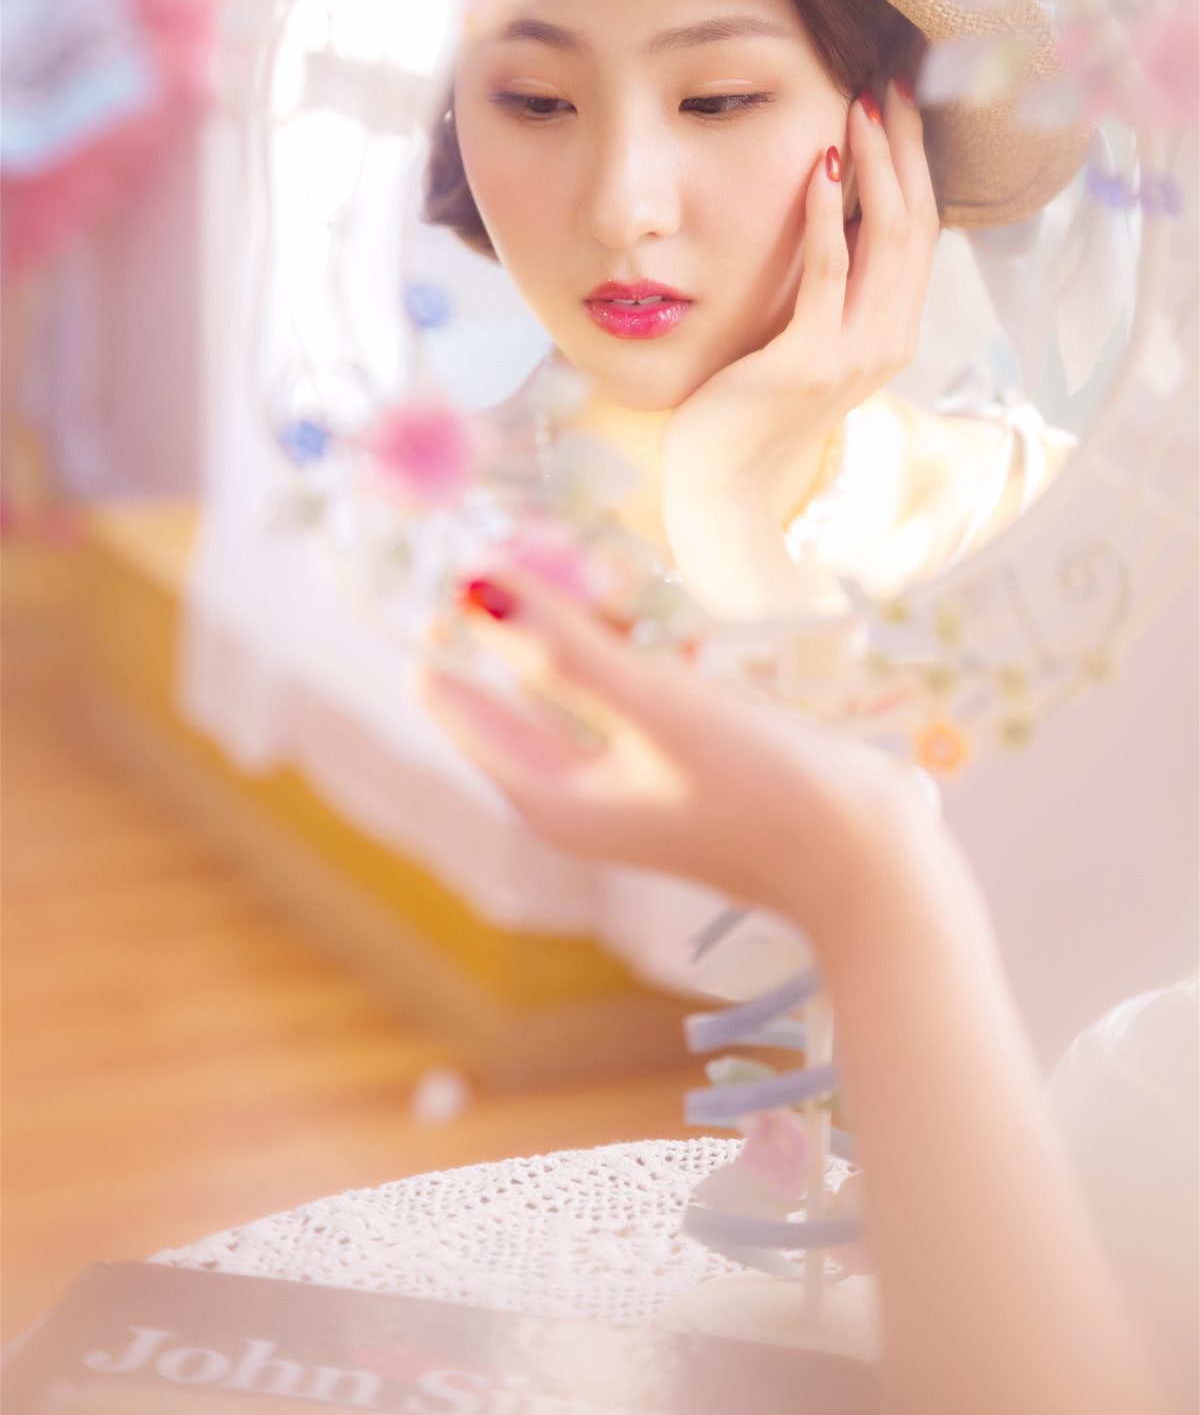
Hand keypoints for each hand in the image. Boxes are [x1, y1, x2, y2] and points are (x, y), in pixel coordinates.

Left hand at [417, 564, 947, 954]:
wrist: (866, 865)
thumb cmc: (762, 791)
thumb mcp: (658, 709)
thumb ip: (564, 648)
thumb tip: (473, 589)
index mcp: (543, 794)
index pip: (450, 696)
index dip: (456, 621)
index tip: (481, 549)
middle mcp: (569, 793)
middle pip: (513, 681)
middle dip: (532, 611)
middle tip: (565, 555)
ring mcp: (621, 781)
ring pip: (570, 680)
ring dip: (583, 624)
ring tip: (616, 578)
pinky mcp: (668, 766)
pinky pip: (619, 691)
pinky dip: (627, 649)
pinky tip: (651, 615)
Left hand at [660, 80, 938, 564]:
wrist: (723, 487)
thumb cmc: (749, 409)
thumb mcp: (803, 342)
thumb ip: (827, 291)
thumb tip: (828, 214)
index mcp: (893, 334)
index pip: (921, 232)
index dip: (916, 165)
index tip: (901, 104)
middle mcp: (888, 342)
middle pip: (916, 224)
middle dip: (906, 148)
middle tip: (892, 83)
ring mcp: (855, 354)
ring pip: (885, 238)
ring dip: (875, 164)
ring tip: (860, 105)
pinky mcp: (808, 361)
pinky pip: (829, 272)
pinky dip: (826, 213)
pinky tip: (819, 163)